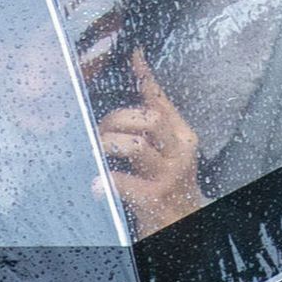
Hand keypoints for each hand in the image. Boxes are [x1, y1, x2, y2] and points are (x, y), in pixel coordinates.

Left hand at [95, 47, 204, 236]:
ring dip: (108, 145)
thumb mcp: (163, 154)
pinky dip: (105, 181)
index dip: (146, 76)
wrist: (184, 228)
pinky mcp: (155, 198)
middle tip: (99, 133)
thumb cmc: (168, 189)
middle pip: (147, 118)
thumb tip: (125, 101)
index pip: (161, 100)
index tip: (134, 54)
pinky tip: (97, 186)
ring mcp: (169, 176)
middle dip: (116, 120)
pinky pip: (123, 180)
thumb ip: (149, 129)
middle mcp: (180, 153)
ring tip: (98, 155)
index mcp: (182, 137)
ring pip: (135, 144)